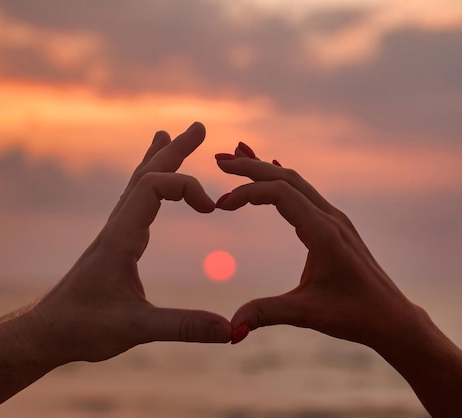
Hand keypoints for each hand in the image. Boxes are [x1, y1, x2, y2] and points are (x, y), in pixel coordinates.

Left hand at [33, 123, 231, 363]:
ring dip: (158, 160)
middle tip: (198, 127)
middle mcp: (116, 227)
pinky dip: (149, 184)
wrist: (46, 331)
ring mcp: (114, 234)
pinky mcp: (114, 245)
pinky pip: (134, 203)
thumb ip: (183, 326)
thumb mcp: (135, 328)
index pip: (152, 187)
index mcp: (120, 237)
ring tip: (167, 136)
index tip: (212, 209)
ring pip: (137, 185)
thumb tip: (230, 331)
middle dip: (174, 150)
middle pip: (145, 175)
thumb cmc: (81, 327)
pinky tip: (152, 187)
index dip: (186, 186)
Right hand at [215, 142, 461, 416]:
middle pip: (287, 178)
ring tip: (238, 157)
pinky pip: (304, 192)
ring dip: (265, 169)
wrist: (392, 317)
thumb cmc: (354, 314)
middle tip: (220, 160)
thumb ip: (266, 314)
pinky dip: (281, 179)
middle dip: (252, 167)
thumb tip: (231, 328)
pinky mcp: (334, 224)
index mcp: (324, 233)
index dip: (248, 193)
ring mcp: (334, 218)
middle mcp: (330, 218)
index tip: (220, 206)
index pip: (281, 194)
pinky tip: (272, 170)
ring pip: (296, 181)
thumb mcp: (307, 314)